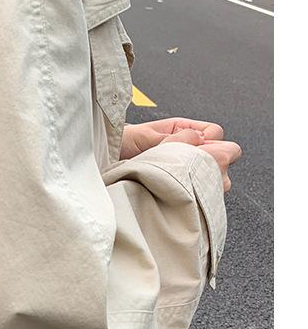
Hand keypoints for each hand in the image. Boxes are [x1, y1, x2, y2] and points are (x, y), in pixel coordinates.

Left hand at [120, 117, 241, 190]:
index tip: (193, 151)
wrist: (104, 164)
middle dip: (214, 163)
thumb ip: (172, 138)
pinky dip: (199, 196)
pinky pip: (204, 195)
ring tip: (184, 185)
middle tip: (192, 170)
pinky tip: (185, 197)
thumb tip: (199, 140)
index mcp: (183, 131)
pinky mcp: (184, 191)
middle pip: (225, 157)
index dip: (209, 141)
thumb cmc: (120, 146)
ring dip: (207, 181)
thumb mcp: (144, 137)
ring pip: (219, 178)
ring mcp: (189, 172)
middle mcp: (190, 151)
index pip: (215, 134)